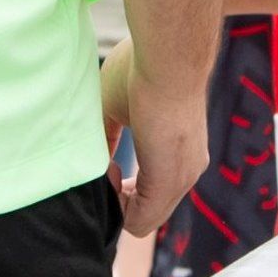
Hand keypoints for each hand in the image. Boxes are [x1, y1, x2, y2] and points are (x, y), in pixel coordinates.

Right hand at [113, 48, 210, 236]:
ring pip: (144, 220)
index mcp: (179, 153)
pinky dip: (117, 204)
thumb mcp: (116, 107)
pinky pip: (140, 221)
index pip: (150, 194)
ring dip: (115, 201)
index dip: (120, 188)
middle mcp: (188, 168)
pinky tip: (109, 169)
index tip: (106, 161)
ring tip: (106, 165)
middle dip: (117, 197)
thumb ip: (106, 136)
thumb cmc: (141, 68)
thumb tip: (90, 158)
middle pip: (147, 211)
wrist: (167, 55)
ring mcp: (183, 176)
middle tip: (104, 166)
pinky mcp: (170, 180)